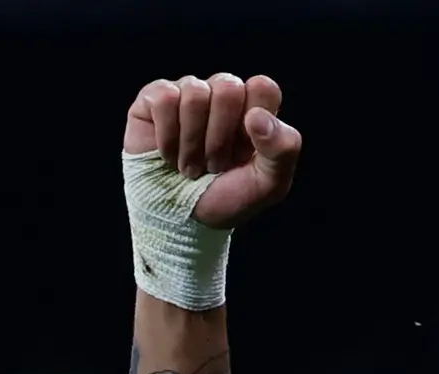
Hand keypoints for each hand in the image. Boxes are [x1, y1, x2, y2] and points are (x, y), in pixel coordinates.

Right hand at [124, 72, 302, 231]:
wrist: (181, 220)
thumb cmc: (225, 198)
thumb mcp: (268, 185)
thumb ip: (283, 149)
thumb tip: (257, 116)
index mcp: (252, 108)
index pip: (263, 88)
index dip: (254, 123)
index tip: (244, 154)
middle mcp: (221, 94)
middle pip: (228, 88)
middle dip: (219, 138)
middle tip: (214, 165)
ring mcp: (188, 92)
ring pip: (194, 94)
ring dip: (191, 144)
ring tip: (190, 166)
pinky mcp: (155, 97)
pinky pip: (164, 98)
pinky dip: (167, 137)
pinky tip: (168, 155)